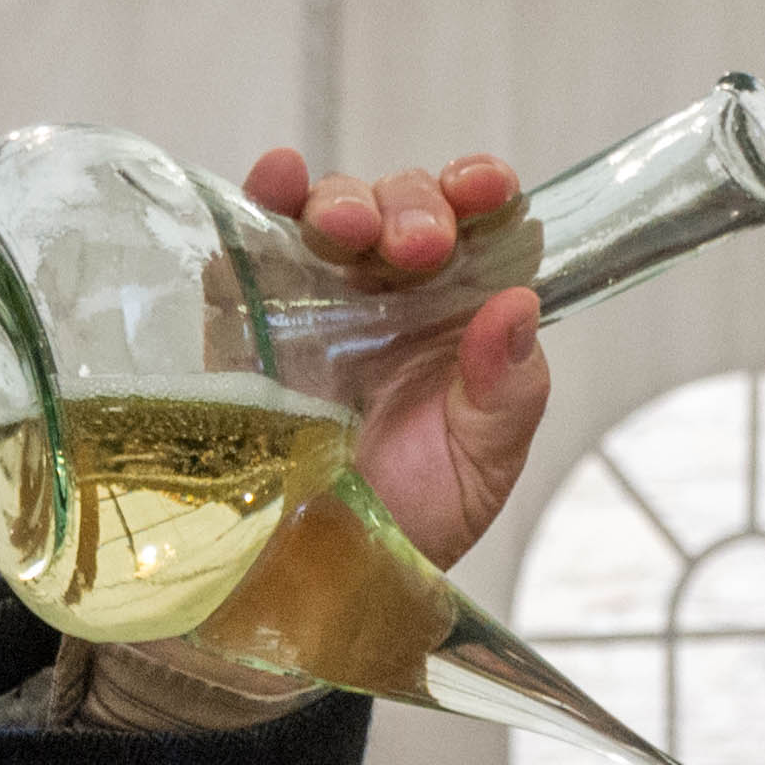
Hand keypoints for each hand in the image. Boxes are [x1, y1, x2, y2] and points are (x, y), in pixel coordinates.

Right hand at [237, 148, 551, 570]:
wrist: (317, 584)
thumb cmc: (407, 523)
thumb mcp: (483, 468)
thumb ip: (508, 391)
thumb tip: (517, 306)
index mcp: (458, 317)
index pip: (478, 228)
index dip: (482, 193)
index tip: (483, 192)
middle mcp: (390, 297)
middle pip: (404, 206)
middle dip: (412, 206)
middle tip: (415, 247)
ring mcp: (317, 301)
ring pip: (333, 212)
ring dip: (343, 199)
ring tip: (345, 226)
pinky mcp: (247, 318)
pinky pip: (252, 245)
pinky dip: (263, 199)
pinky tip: (277, 180)